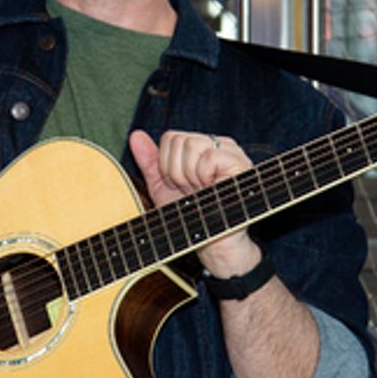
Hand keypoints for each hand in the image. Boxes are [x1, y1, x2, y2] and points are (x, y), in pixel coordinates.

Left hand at [127, 129, 260, 276]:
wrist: (212, 242)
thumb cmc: (190, 215)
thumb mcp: (163, 187)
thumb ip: (150, 161)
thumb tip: (135, 134)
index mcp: (202, 146)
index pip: (171, 137)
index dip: (166, 165)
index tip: (179, 187)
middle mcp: (218, 144)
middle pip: (179, 140)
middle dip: (176, 172)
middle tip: (190, 191)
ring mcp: (231, 152)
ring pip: (191, 145)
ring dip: (189, 176)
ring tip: (200, 191)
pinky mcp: (241, 163)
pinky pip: (209, 157)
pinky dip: (203, 177)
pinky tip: (211, 190)